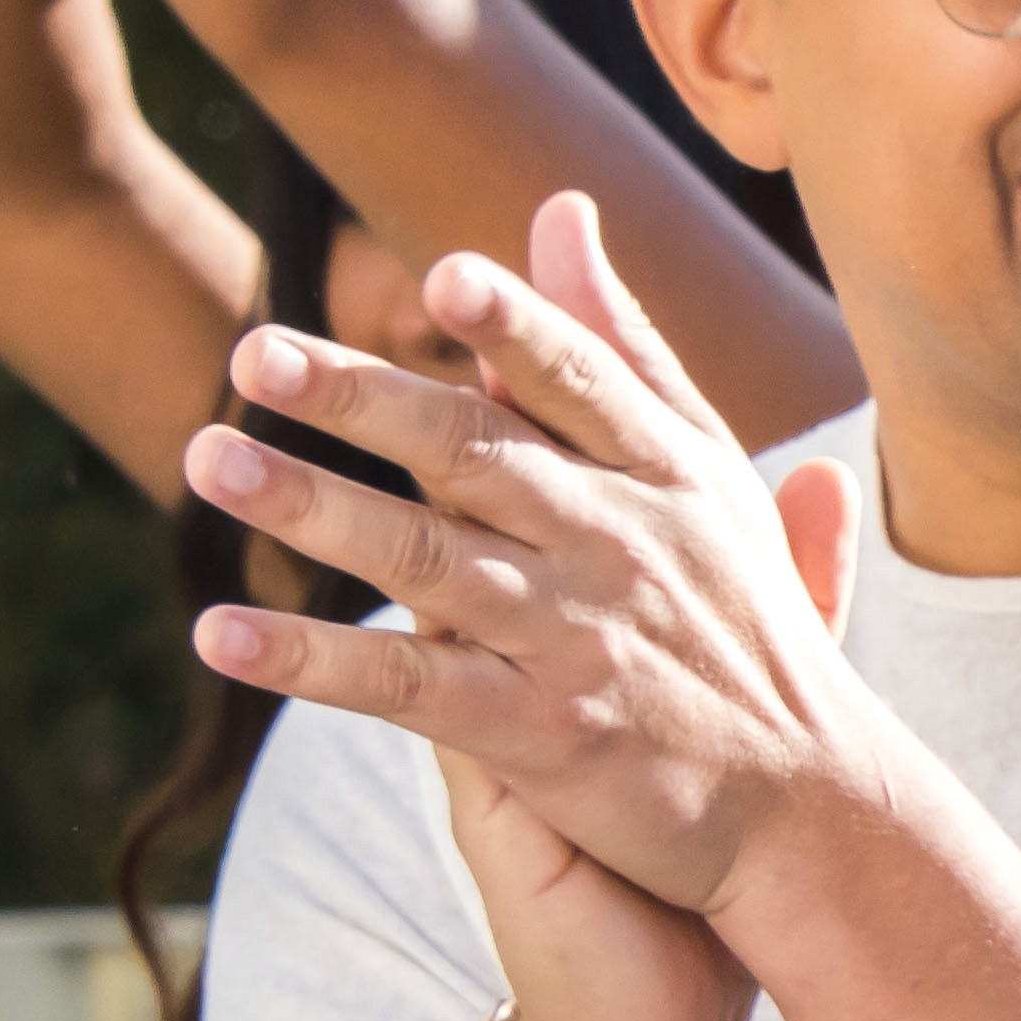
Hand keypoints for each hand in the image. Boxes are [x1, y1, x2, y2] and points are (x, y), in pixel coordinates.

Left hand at [181, 193, 881, 929]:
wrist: (810, 810)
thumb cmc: (747, 626)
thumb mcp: (703, 471)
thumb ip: (620, 344)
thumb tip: (558, 209)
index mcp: (663, 472)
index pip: (581, 383)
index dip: (516, 331)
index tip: (444, 280)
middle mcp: (620, 543)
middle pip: (479, 457)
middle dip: (364, 401)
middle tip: (255, 354)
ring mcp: (577, 638)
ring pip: (429, 560)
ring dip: (313, 510)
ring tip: (211, 461)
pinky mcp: (542, 733)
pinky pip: (407, 689)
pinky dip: (313, 662)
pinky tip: (222, 637)